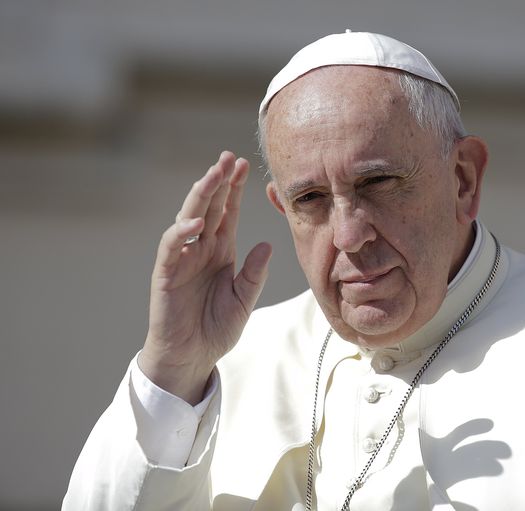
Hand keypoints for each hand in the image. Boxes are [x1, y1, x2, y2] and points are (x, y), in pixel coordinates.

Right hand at [138, 151, 271, 403]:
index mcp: (220, 250)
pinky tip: (196, 222)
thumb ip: (254, 273)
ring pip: (188, 218)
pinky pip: (171, 247)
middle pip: (209, 207)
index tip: (245, 165)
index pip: (227, 212)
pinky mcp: (166, 273)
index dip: (234, 189)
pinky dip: (181, 232)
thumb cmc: (216, 328)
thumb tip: (268, 244)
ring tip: (213, 175)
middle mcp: (200, 248)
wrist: (192, 357)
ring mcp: (181, 258)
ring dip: (200, 196)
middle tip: (229, 157)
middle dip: (218, 182)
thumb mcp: (244, 299)